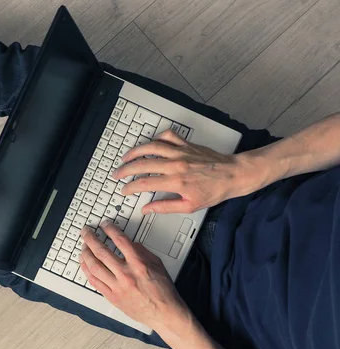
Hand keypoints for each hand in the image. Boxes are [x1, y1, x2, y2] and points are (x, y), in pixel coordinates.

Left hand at [79, 222, 190, 331]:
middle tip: (86, 232)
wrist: (164, 314)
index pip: (120, 240)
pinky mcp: (112, 297)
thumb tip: (130, 243)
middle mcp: (126, 274)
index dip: (110, 229)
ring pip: (94, 267)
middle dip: (91, 238)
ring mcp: (117, 287)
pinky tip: (84, 264)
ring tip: (83, 246)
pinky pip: (94, 282)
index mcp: (139, 264)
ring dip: (85, 254)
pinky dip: (87, 271)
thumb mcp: (158, 264)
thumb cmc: (163, 290)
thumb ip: (142, 251)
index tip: (104, 224)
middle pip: (102, 252)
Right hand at [114, 130, 248, 213]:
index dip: (131, 187)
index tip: (124, 190)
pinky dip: (157, 138)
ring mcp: (181, 152)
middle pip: (143, 164)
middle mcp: (176, 164)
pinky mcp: (187, 144)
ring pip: (152, 147)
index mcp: (176, 181)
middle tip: (117, 174)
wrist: (233, 174)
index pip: (145, 183)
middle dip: (126, 169)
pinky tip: (151, 144)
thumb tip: (147, 209)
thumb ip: (165, 207)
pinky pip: (168, 136)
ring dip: (135, 151)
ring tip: (125, 157)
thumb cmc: (214, 191)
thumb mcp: (190, 206)